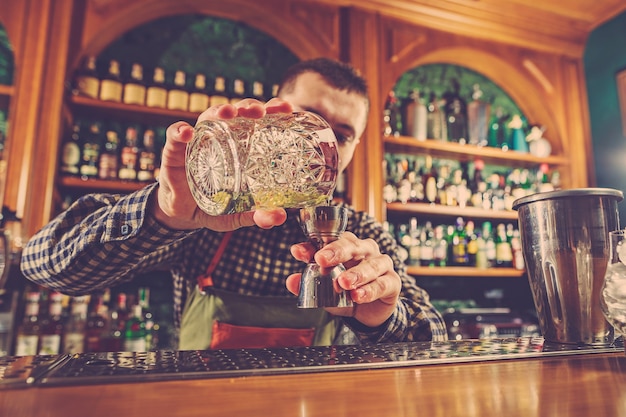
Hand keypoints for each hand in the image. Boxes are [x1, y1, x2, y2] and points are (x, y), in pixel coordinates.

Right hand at [152, 98, 293, 230]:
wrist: (183, 214)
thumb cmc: (215, 206)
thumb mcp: (238, 213)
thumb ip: (257, 215)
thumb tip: (280, 217)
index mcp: (242, 147)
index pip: (260, 121)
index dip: (273, 110)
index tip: (286, 108)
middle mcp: (222, 138)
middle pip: (237, 113)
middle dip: (249, 106)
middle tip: (259, 111)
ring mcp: (199, 142)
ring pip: (209, 116)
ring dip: (219, 111)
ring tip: (228, 113)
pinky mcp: (175, 151)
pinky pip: (175, 135)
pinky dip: (179, 131)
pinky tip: (187, 133)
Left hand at [286, 232, 401, 327]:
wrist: (369, 313)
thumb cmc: (345, 293)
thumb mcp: (324, 290)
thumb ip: (309, 284)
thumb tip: (291, 281)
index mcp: (345, 246)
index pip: (329, 239)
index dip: (313, 244)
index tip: (298, 252)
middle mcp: (364, 250)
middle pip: (352, 245)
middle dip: (336, 251)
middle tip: (322, 259)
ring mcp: (381, 264)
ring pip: (370, 264)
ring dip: (356, 273)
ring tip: (343, 282)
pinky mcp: (392, 281)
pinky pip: (382, 283)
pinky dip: (370, 290)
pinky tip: (358, 296)